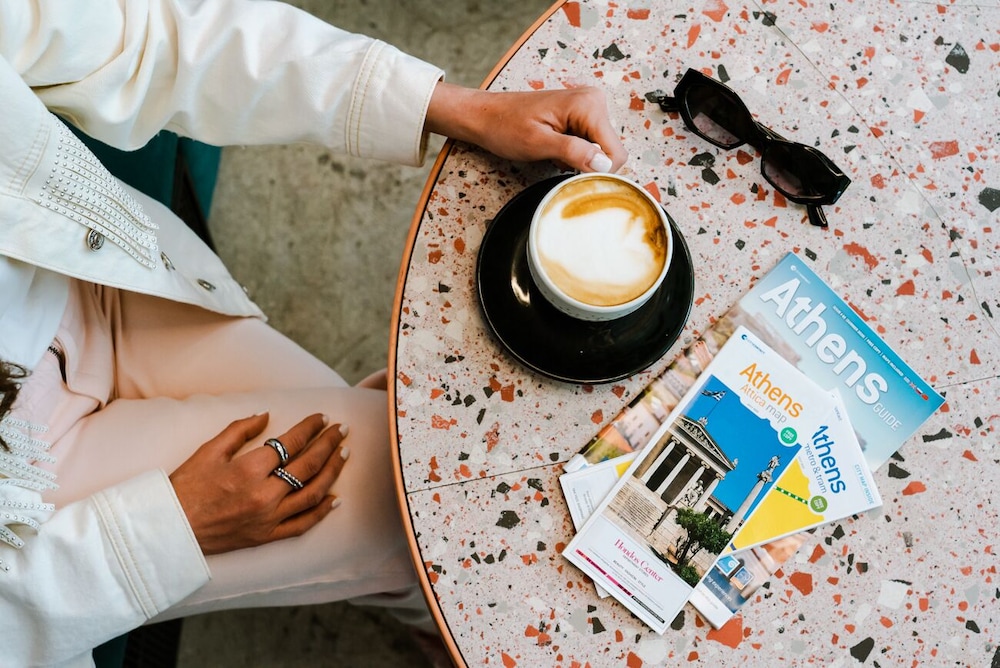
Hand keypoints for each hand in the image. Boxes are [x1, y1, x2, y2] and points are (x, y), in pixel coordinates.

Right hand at [169, 412, 349, 554]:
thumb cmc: (185, 486)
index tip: (323, 418)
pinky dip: (322, 511)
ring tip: (343, 454)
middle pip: (308, 464)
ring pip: (313, 492)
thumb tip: (266, 414)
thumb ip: (240, 430)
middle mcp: (264, 494)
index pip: (291, 442)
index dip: (311, 427)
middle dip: (329, 444)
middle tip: (342, 430)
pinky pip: (302, 524)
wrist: (169, 530)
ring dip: (332, 471)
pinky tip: (335, 497)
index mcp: (249, 469)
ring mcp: (268, 518)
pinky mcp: (266, 536)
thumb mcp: (209, 450)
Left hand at [425, 82, 627, 172]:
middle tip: (557, 160)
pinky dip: (574, 154)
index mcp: (588, 104)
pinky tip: (556, 149)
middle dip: (587, 164)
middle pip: (610, 152)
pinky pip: (590, 145)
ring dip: (579, 160)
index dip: (598, 171)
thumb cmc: (505, 126)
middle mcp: (593, 101)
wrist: (485, 116)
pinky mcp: (581, 116)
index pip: (615, 153)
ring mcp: (588, 107)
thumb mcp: (538, 143)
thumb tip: (603, 164)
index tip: (573, 174)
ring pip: (600, 151)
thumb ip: (573, 152)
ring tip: (554, 153)